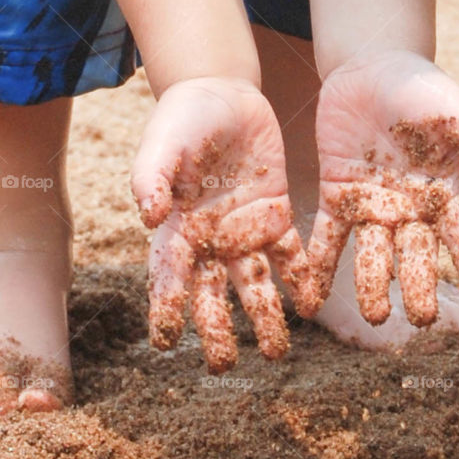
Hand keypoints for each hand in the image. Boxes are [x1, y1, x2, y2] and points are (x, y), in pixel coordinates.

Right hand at [131, 77, 310, 373]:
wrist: (221, 93)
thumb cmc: (180, 119)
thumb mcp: (162, 142)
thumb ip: (151, 177)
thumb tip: (147, 217)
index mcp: (176, 227)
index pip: (167, 276)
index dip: (165, 309)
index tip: (165, 343)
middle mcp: (209, 240)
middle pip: (212, 293)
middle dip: (216, 329)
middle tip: (223, 366)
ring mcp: (244, 231)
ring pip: (254, 284)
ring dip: (264, 317)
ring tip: (276, 353)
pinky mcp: (276, 215)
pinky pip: (290, 255)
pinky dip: (299, 280)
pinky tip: (310, 305)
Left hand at [303, 51, 458, 327]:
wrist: (371, 69)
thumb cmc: (422, 89)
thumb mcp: (454, 110)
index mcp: (444, 192)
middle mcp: (410, 209)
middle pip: (417, 256)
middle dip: (420, 286)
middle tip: (420, 318)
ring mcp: (373, 206)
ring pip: (374, 254)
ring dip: (373, 285)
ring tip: (374, 316)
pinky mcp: (338, 195)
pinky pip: (327, 235)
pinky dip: (318, 265)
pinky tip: (310, 296)